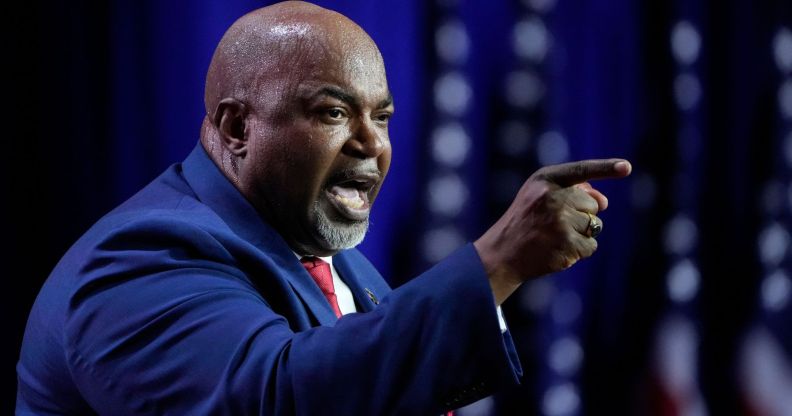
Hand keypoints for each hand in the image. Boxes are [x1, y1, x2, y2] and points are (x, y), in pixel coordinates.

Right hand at [474, 159, 631, 303]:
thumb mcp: (539, 197)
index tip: (626, 167)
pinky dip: (580, 250)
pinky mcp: (567, 243)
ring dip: (581, 234)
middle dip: (581, 215)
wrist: (503, 253)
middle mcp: (553, 196)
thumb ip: (571, 192)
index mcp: (545, 179)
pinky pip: (591, 245)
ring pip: (595, 226)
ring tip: (553, 237)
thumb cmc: (525, 222)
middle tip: (553, 224)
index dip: (606, 168)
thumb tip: (604, 201)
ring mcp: (560, 220)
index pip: (582, 170)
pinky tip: (558, 250)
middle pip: (593, 205)